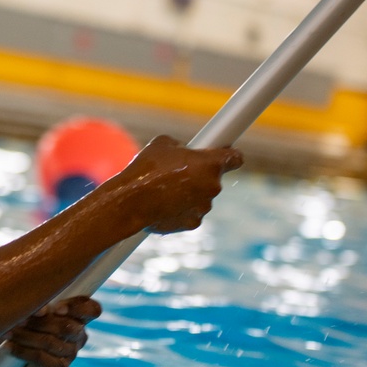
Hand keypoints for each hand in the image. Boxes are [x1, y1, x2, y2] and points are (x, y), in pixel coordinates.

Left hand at [5, 296, 101, 366]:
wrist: (12, 358)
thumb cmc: (24, 326)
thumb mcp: (31, 311)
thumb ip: (39, 306)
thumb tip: (41, 310)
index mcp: (77, 316)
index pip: (91, 309)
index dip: (77, 307)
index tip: (57, 308)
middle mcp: (78, 335)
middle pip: (67, 326)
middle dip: (39, 322)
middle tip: (18, 319)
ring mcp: (71, 354)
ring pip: (51, 342)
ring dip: (26, 336)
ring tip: (8, 333)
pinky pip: (42, 358)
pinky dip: (23, 351)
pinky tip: (9, 347)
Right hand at [115, 135, 241, 234]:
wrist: (130, 201)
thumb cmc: (145, 169)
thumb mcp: (163, 144)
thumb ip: (182, 147)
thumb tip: (185, 152)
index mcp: (210, 163)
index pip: (235, 158)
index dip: (230, 156)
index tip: (225, 156)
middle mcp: (213, 186)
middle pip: (214, 178)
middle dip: (200, 175)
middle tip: (179, 171)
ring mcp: (204, 206)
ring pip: (202, 196)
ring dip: (190, 192)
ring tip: (166, 188)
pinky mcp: (194, 223)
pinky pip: (191, 212)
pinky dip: (182, 208)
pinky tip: (164, 204)